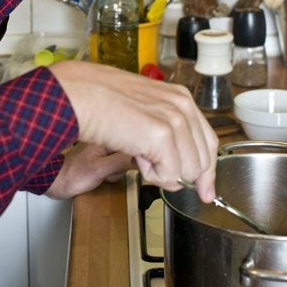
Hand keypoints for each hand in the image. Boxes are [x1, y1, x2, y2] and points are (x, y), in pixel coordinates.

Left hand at [44, 142, 132, 198]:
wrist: (59, 182)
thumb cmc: (74, 175)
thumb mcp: (100, 169)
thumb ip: (121, 161)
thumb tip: (139, 157)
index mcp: (104, 137)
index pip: (131, 142)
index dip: (133, 156)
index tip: (128, 165)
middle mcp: (105, 139)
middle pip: (129, 152)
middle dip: (121, 166)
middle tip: (108, 171)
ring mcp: (104, 148)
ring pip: (124, 161)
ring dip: (116, 171)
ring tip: (101, 174)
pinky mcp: (102, 157)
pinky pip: (116, 165)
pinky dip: (111, 173)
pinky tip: (101, 175)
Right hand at [47, 61, 217, 202]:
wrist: (78, 95)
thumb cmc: (98, 101)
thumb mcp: (142, 112)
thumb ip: (166, 132)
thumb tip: (182, 168)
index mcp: (180, 98)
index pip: (208, 143)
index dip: (207, 172)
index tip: (204, 191)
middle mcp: (182, 106)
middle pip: (202, 162)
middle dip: (176, 173)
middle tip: (145, 158)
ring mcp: (174, 119)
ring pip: (188, 173)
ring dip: (159, 173)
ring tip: (136, 150)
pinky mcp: (162, 135)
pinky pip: (169, 176)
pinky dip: (149, 175)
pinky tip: (134, 153)